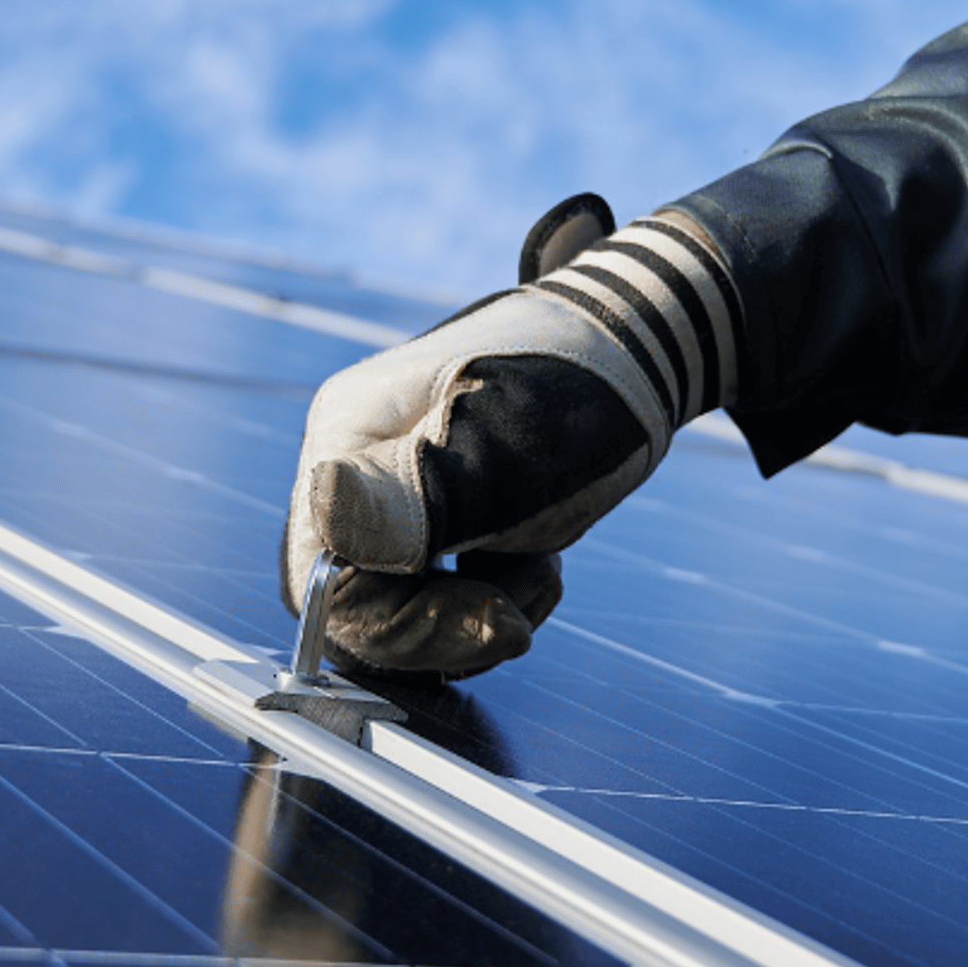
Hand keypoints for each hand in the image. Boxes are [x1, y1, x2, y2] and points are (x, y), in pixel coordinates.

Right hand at [282, 195, 742, 679]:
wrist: (639, 339)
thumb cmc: (579, 383)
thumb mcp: (509, 447)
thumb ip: (419, 493)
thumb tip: (329, 514)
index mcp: (347, 437)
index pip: (329, 580)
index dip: (406, 627)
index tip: (501, 622)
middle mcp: (353, 464)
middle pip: (363, 601)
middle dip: (453, 622)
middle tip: (531, 599)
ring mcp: (395, 490)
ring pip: (407, 606)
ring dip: (483, 609)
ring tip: (545, 562)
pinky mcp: (438, 512)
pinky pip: (443, 593)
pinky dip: (498, 595)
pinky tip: (540, 560)